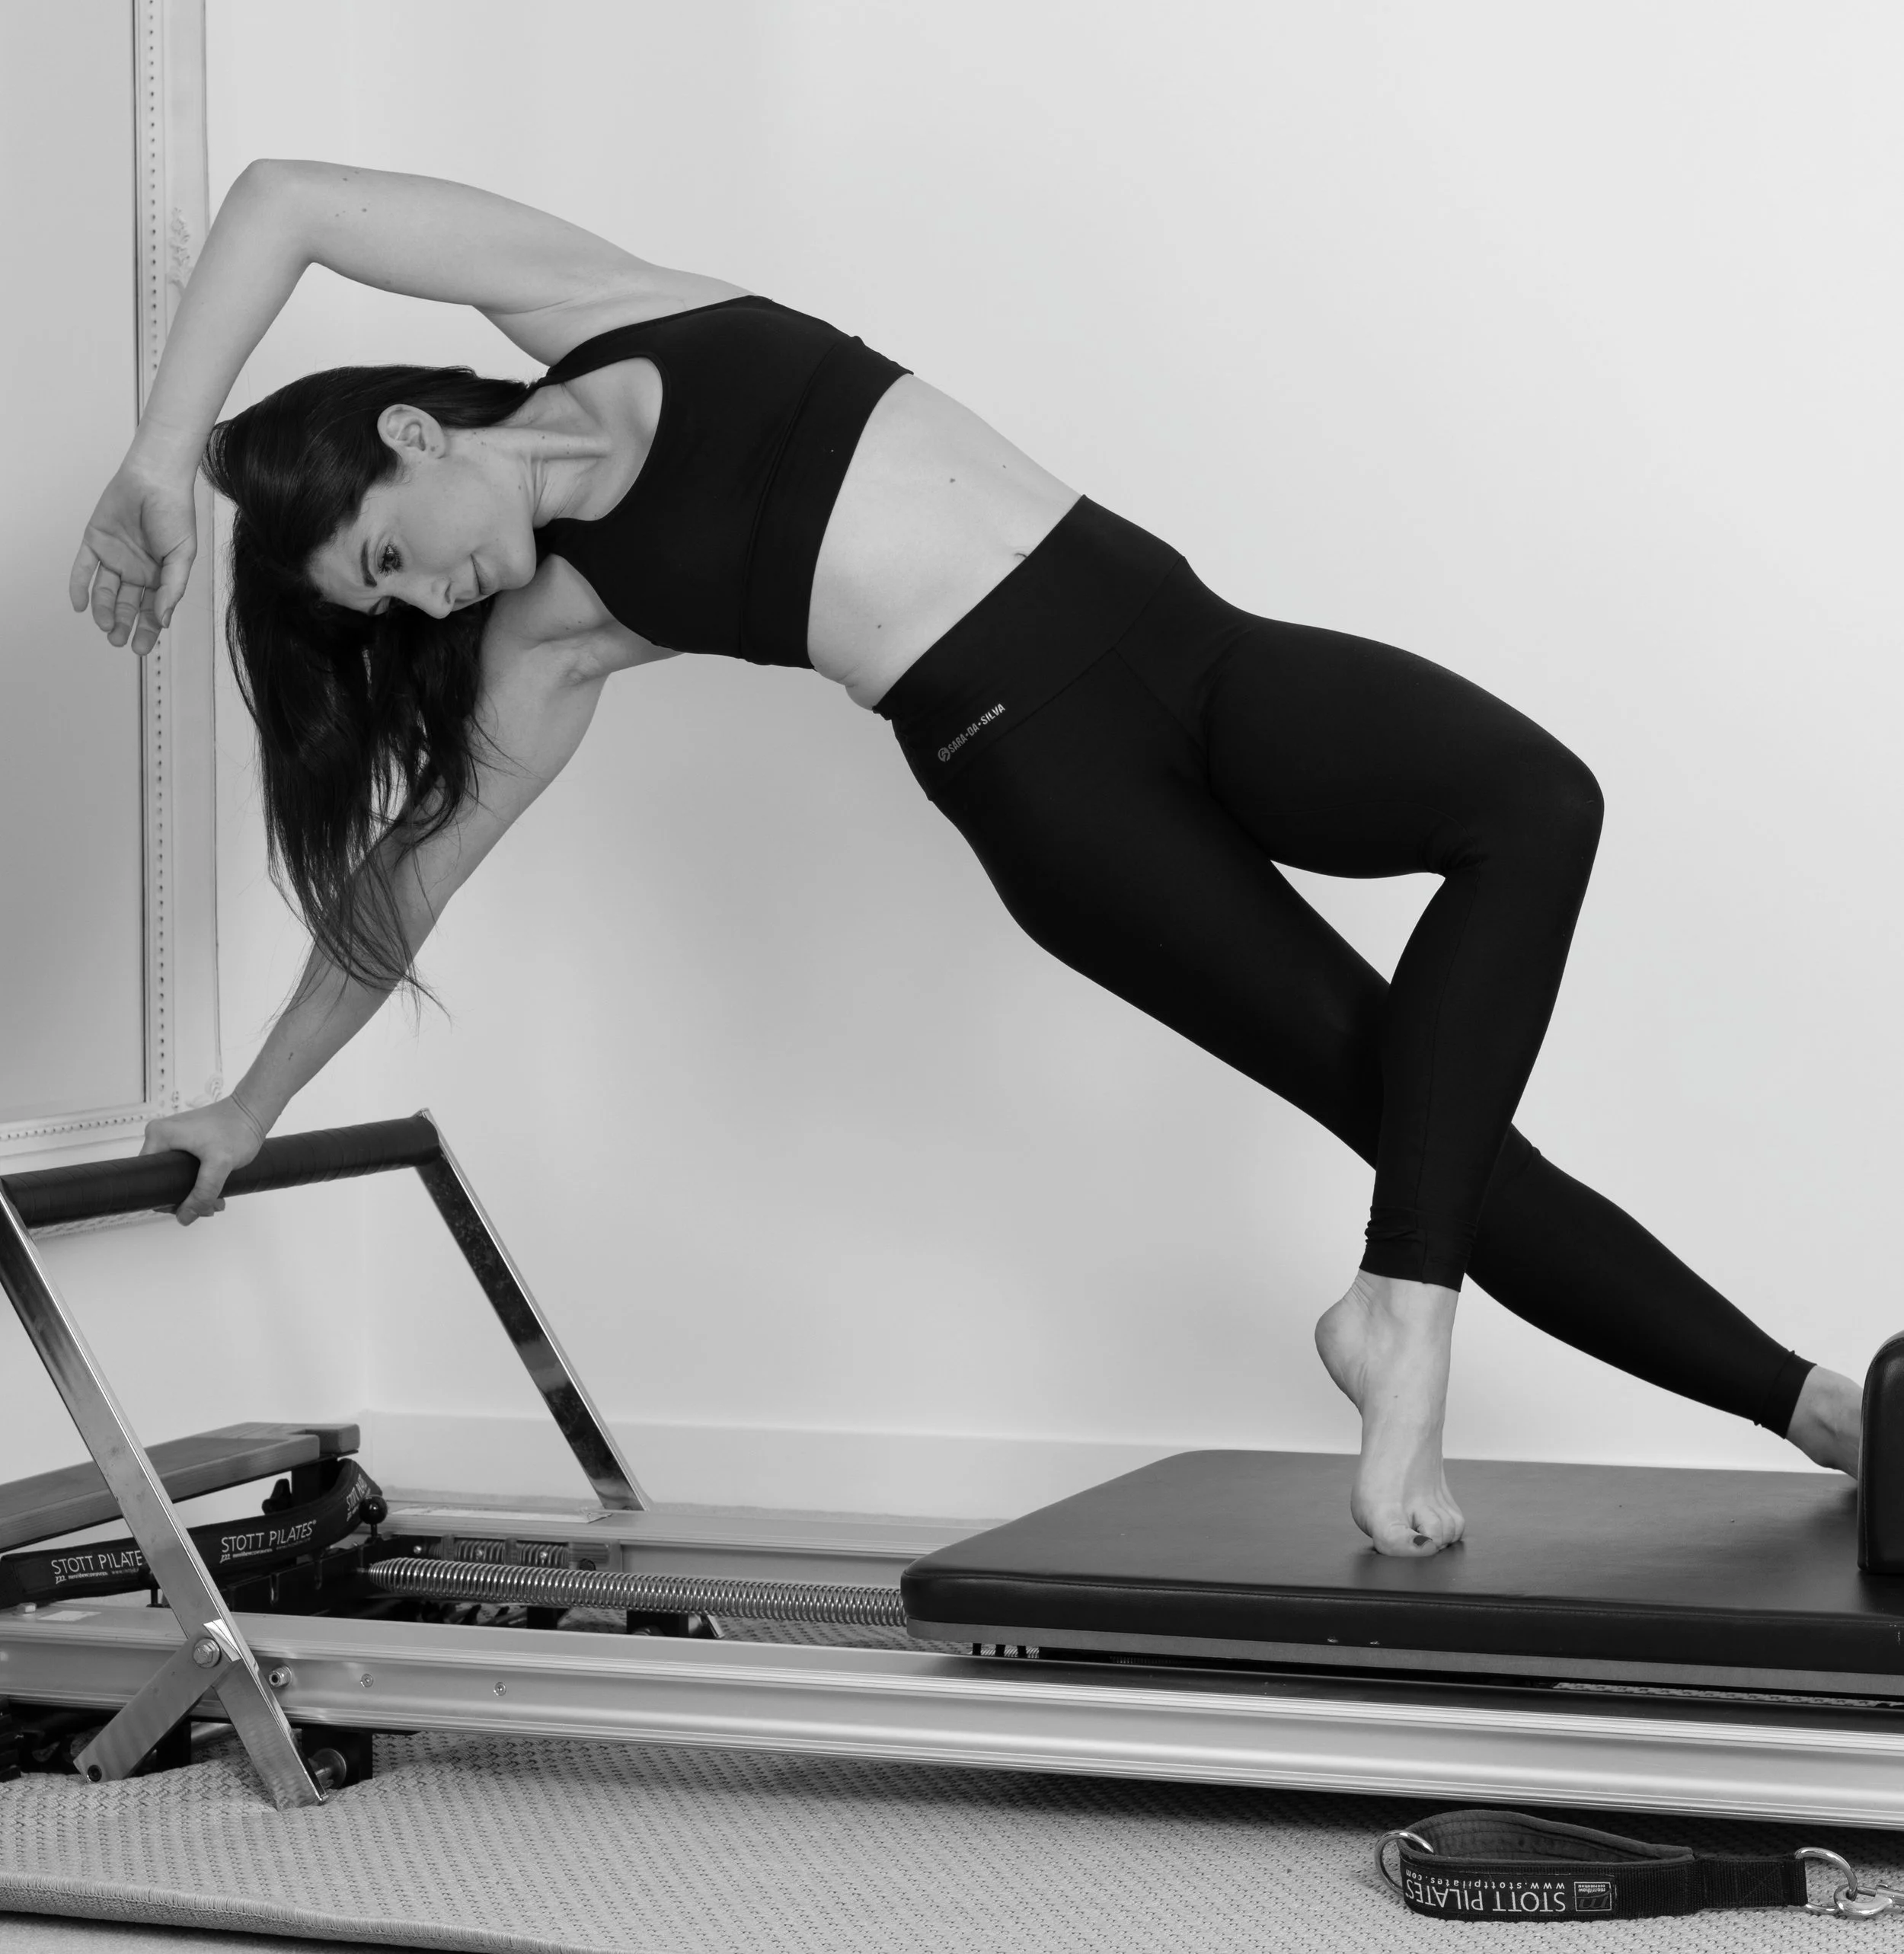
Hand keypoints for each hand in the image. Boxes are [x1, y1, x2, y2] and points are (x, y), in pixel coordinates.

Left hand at [69, 460, 198, 655]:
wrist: (154, 479)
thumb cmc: (175, 513)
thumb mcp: (182, 556)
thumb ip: (172, 588)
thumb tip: (163, 619)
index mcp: (160, 576)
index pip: (152, 610)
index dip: (147, 630)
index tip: (140, 647)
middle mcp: (136, 570)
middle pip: (127, 605)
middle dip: (123, 624)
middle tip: (118, 640)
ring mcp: (114, 557)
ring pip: (105, 591)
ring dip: (104, 609)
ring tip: (105, 624)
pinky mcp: (94, 543)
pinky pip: (83, 569)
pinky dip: (79, 586)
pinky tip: (80, 604)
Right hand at [141, 1095, 269, 1225]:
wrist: (253, 1109)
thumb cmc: (237, 1128)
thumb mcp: (220, 1164)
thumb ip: (203, 1193)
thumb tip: (184, 1217)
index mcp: (158, 1136)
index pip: (147, 1177)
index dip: (163, 1197)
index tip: (184, 1208)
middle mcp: (161, 1135)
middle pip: (161, 1178)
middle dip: (183, 1197)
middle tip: (206, 1207)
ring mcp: (174, 1137)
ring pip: (175, 1175)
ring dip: (194, 1191)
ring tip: (215, 1202)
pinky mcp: (186, 1140)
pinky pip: (184, 1167)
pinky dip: (198, 1180)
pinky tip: (215, 1191)